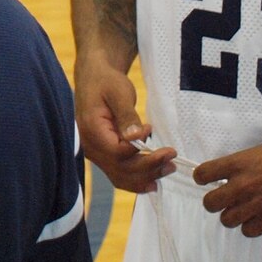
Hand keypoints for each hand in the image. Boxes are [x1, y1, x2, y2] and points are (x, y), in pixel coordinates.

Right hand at [74, 56, 176, 192]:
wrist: (94, 79)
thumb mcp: (118, 93)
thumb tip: (137, 137)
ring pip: (120, 176)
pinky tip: (152, 182)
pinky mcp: (103, 155)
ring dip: (146, 177)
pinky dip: (135, 181)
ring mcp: (95, 153)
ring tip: (168, 168)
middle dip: (149, 166)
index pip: (117, 151)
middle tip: (172, 157)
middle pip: (121, 168)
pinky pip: (118, 174)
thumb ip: (126, 115)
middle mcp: (90, 146)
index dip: (139, 148)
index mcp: (91, 130)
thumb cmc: (106, 82)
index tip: (151, 129)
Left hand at [194, 131, 261, 236]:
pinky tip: (256, 217)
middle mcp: (244, 185)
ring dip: (231, 215)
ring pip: (227, 220)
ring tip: (241, 208)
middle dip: (214, 201)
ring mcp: (258, 204)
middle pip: (210, 203)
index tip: (208, 179)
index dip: (203, 178)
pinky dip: (250, 226)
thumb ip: (240, 165)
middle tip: (224, 197)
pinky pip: (249, 231)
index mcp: (238, 163)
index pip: (202, 174)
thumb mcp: (258, 151)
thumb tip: (228, 175)